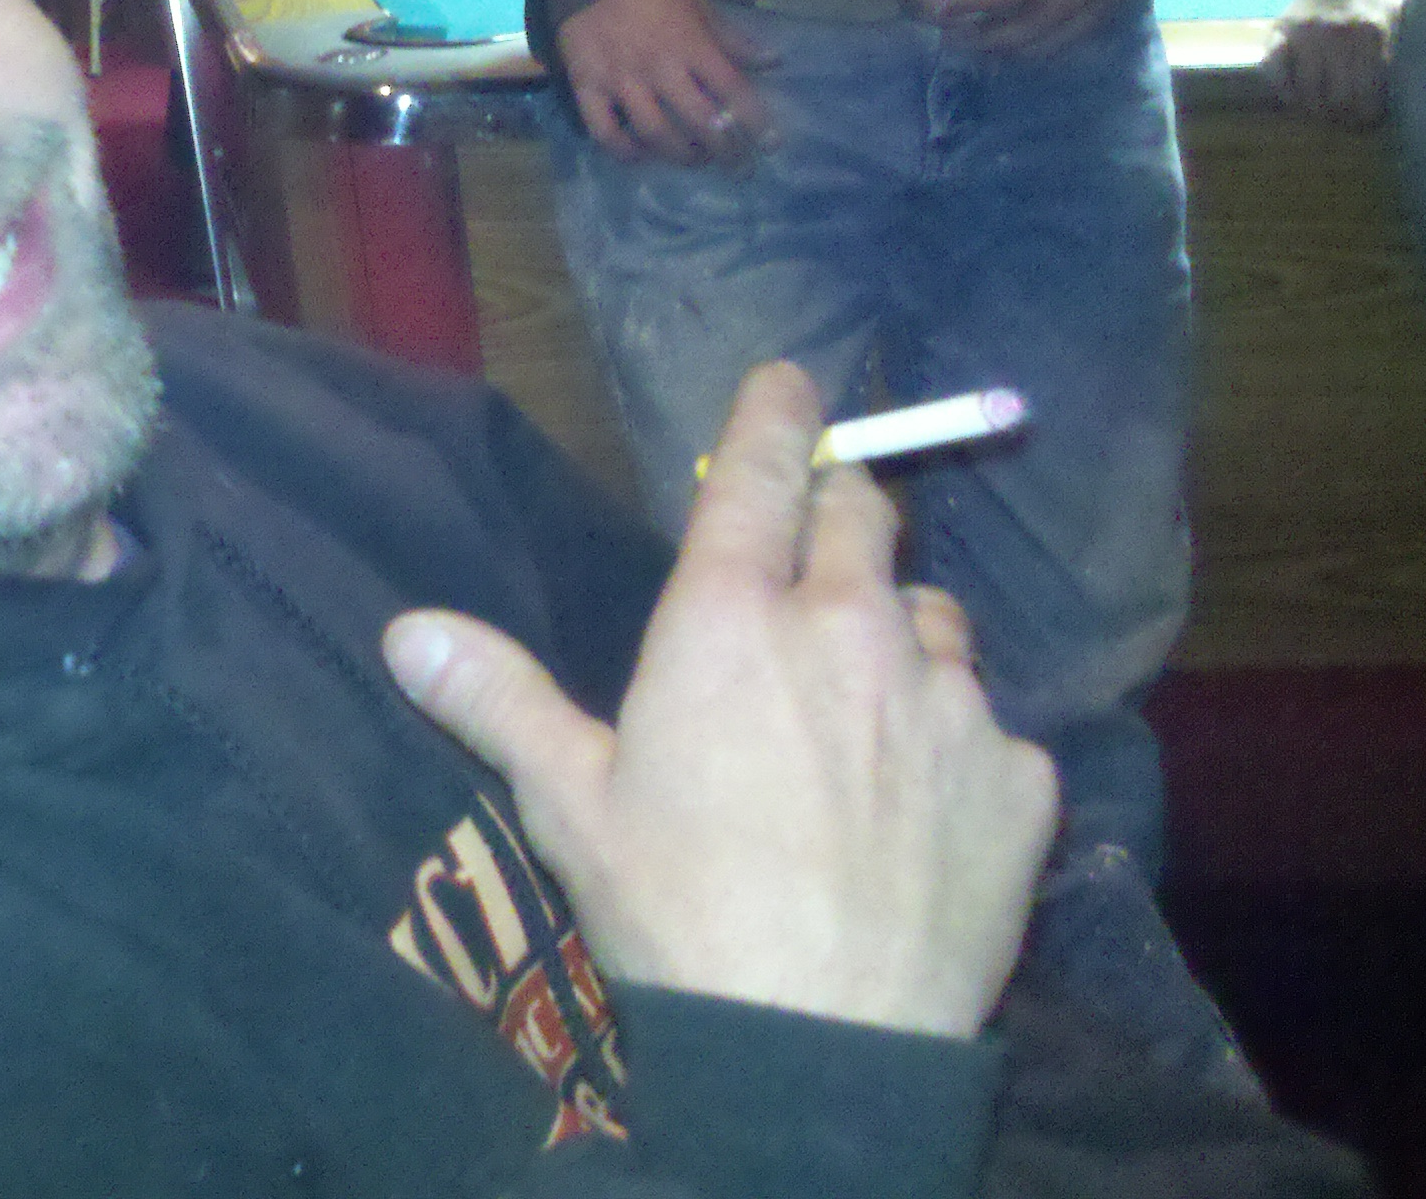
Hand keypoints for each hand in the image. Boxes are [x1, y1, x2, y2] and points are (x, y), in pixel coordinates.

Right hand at [382, 363, 1056, 1037]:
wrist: (823, 1046)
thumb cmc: (677, 913)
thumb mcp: (568, 803)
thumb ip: (497, 698)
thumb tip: (405, 629)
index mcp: (732, 622)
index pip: (760, 475)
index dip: (775, 416)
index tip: (792, 379)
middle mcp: (851, 631)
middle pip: (864, 521)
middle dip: (841, 510)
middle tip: (818, 538)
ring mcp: (950, 700)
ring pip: (935, 621)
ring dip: (900, 635)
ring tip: (866, 700)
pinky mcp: (1020, 777)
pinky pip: (989, 727)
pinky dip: (953, 744)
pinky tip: (918, 807)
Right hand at [554, 0, 776, 165]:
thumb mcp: (699, 5)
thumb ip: (732, 39)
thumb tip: (773, 62)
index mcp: (691, 45)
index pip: (732, 90)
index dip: (756, 121)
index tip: (771, 145)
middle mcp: (659, 68)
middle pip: (699, 121)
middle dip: (726, 151)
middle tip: (739, 167)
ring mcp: (621, 81)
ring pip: (654, 133)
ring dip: (681, 155)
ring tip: (696, 159)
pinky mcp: (587, 88)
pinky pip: (604, 131)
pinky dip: (624, 151)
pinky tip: (640, 155)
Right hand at [1262, 0, 1401, 127]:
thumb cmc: (1373, 5)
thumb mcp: (1400, 18)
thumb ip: (1405, 49)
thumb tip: (1417, 91)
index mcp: (1371, 33)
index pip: (1369, 91)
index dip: (1368, 114)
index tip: (1368, 121)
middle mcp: (1336, 34)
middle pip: (1338, 97)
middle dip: (1343, 117)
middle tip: (1346, 122)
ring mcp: (1304, 35)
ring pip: (1307, 91)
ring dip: (1316, 110)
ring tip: (1324, 114)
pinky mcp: (1278, 35)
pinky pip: (1275, 73)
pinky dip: (1284, 92)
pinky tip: (1296, 100)